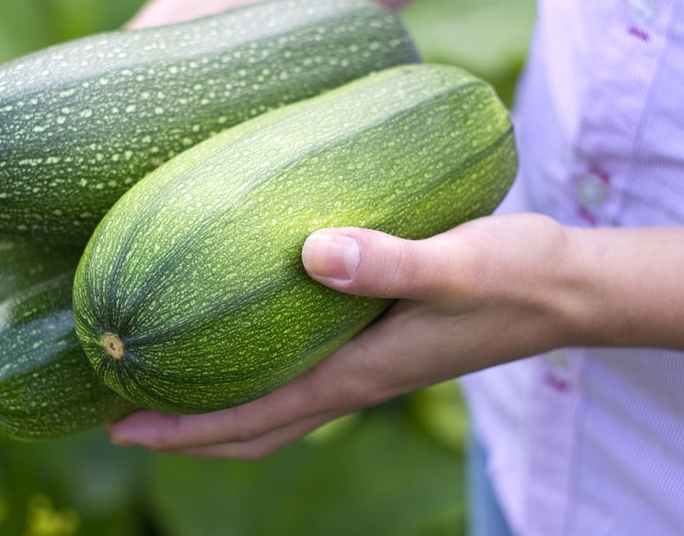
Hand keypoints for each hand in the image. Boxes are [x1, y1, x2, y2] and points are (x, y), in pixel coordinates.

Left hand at [109, 213, 583, 458]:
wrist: (566, 290)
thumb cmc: (516, 278)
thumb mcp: (458, 267)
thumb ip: (392, 262)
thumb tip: (314, 252)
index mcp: (357, 375)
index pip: (253, 418)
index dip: (184, 429)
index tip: (119, 427)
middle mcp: (351, 379)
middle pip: (252, 427)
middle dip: (183, 431)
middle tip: (118, 419)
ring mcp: (362, 364)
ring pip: (271, 403)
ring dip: (213, 404)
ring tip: (161, 384)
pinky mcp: (373, 339)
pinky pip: (297, 370)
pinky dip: (254, 370)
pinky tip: (237, 333)